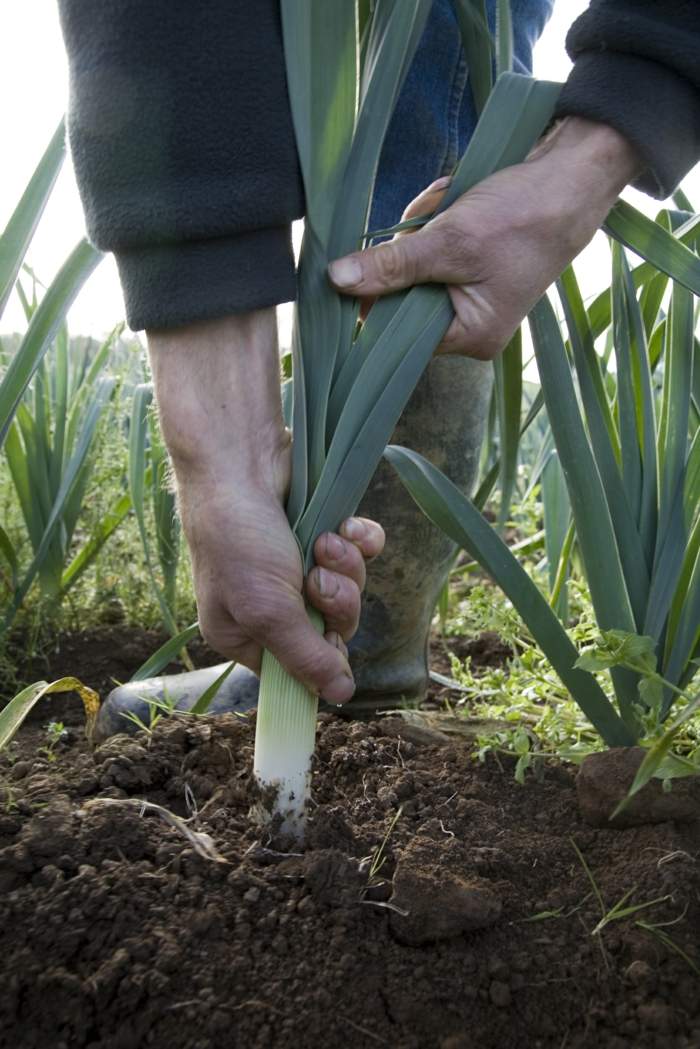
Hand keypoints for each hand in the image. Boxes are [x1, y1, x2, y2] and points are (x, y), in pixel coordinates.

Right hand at [147, 311, 384, 703]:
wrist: (239, 459)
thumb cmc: (239, 539)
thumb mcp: (268, 611)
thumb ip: (305, 657)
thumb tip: (340, 697)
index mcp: (245, 634)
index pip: (299, 670)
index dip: (322, 654)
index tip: (326, 634)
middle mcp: (272, 604)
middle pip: (333, 627)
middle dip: (338, 600)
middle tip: (318, 577)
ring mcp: (298, 567)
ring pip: (351, 588)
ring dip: (347, 566)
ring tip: (326, 542)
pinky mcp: (322, 533)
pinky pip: (362, 553)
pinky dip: (360, 540)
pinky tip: (344, 525)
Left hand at [329, 117, 641, 358]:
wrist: (573, 176)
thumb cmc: (524, 215)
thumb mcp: (452, 240)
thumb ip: (393, 266)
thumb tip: (336, 282)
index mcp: (472, 336)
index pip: (401, 333)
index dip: (375, 300)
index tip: (357, 268)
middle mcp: (471, 326)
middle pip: (403, 296)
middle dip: (408, 248)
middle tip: (434, 218)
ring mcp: (472, 295)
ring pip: (414, 266)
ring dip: (422, 227)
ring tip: (451, 203)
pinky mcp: (470, 266)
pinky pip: (430, 248)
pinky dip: (434, 220)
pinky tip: (453, 200)